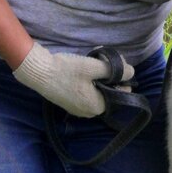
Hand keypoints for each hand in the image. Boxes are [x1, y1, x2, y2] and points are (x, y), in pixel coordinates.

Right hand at [13, 43, 133, 117]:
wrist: (39, 73)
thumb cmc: (67, 71)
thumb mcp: (93, 67)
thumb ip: (115, 70)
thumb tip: (132, 72)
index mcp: (98, 107)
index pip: (120, 93)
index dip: (122, 77)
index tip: (116, 64)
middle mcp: (89, 112)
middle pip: (109, 93)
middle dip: (110, 76)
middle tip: (104, 60)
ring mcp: (78, 109)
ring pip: (98, 92)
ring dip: (100, 77)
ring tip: (95, 61)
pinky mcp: (69, 103)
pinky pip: (87, 93)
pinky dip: (89, 82)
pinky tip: (84, 69)